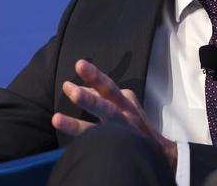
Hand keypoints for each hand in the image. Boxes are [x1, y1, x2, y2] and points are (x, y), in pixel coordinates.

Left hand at [52, 59, 177, 170]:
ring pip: (99, 131)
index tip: (79, 64)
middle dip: (87, 98)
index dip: (95, 76)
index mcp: (124, 103)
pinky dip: (85, 146)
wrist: (160, 151)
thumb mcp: (125, 103)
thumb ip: (103, 95)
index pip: (108, 87)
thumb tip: (83, 89)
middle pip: (105, 106)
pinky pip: (100, 148)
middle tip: (69, 89)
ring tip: (56, 119)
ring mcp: (121, 136)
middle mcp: (123, 117)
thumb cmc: (136, 123)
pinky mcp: (119, 150)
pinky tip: (70, 147)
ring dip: (76, 125)